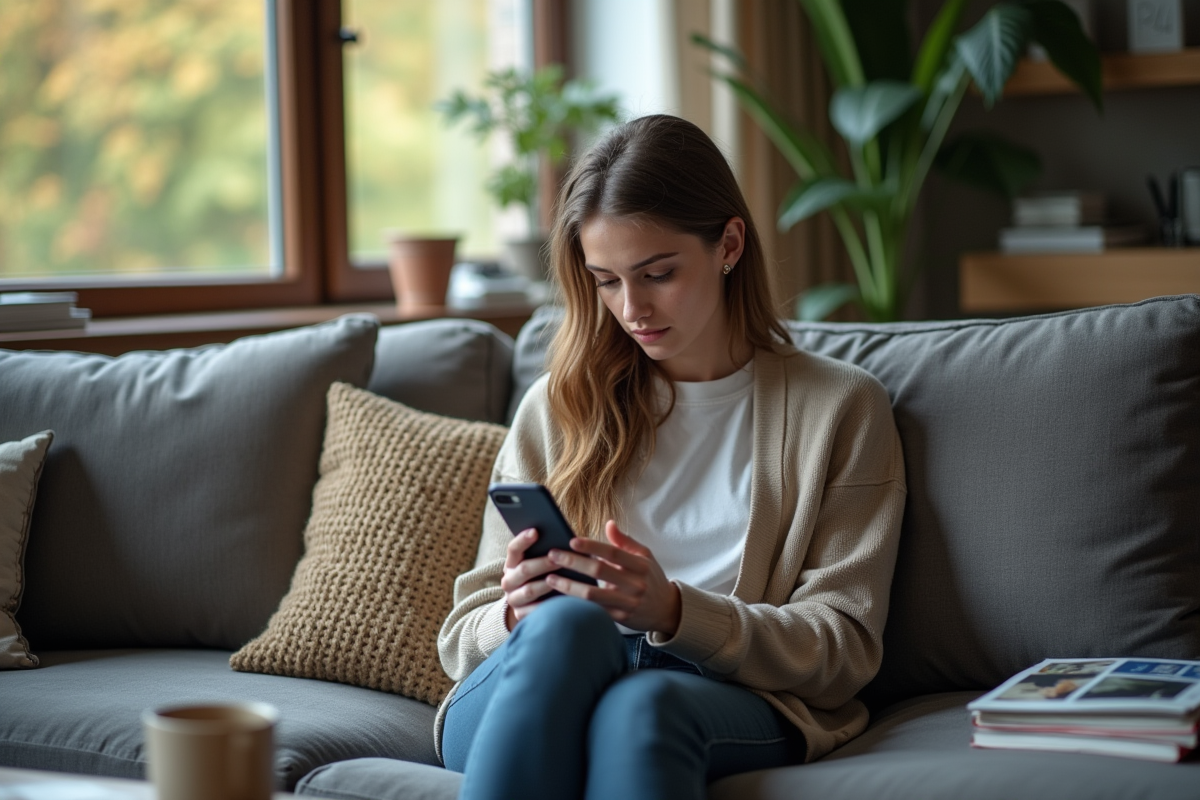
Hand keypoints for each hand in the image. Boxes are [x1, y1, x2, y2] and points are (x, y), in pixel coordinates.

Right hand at [499, 529, 560, 629]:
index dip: (523, 539)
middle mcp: (508, 581)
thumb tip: (565, 540)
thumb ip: (547, 551)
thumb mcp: (539, 563)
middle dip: (543, 563)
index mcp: (512, 564)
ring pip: (529, 590)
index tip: (536, 531)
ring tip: (565, 579)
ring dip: (547, 583)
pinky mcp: (521, 615)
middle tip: (559, 558)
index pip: (514, 549)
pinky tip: (564, 600)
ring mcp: (514, 599)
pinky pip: (536, 611)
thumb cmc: (542, 576)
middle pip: (524, 569)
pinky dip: (550, 604)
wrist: (532, 606)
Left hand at [546, 520, 681, 635]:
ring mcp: (627, 603)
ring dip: (569, 586)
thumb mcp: (645, 556)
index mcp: (640, 565)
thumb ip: (625, 541)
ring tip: (550, 578)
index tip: (571, 540)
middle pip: (599, 571)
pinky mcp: (620, 619)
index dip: (591, 546)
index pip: (613, 552)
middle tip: (552, 555)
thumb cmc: (651, 578)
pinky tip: (560, 598)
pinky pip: (594, 610)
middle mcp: (635, 584)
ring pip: (593, 595)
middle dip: (573, 562)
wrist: (666, 610)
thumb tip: (609, 523)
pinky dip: (576, 604)